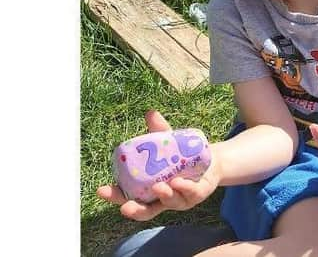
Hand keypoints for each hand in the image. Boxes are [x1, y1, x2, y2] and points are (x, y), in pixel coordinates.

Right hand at [96, 110, 220, 220]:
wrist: (210, 159)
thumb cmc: (182, 154)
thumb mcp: (169, 142)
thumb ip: (159, 131)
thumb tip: (151, 113)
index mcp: (148, 189)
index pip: (128, 196)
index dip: (115, 196)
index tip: (101, 190)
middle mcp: (162, 199)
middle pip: (145, 209)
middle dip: (134, 209)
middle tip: (125, 207)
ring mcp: (179, 199)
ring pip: (169, 202)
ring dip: (163, 196)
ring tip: (159, 187)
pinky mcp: (196, 195)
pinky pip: (190, 194)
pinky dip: (184, 189)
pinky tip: (178, 182)